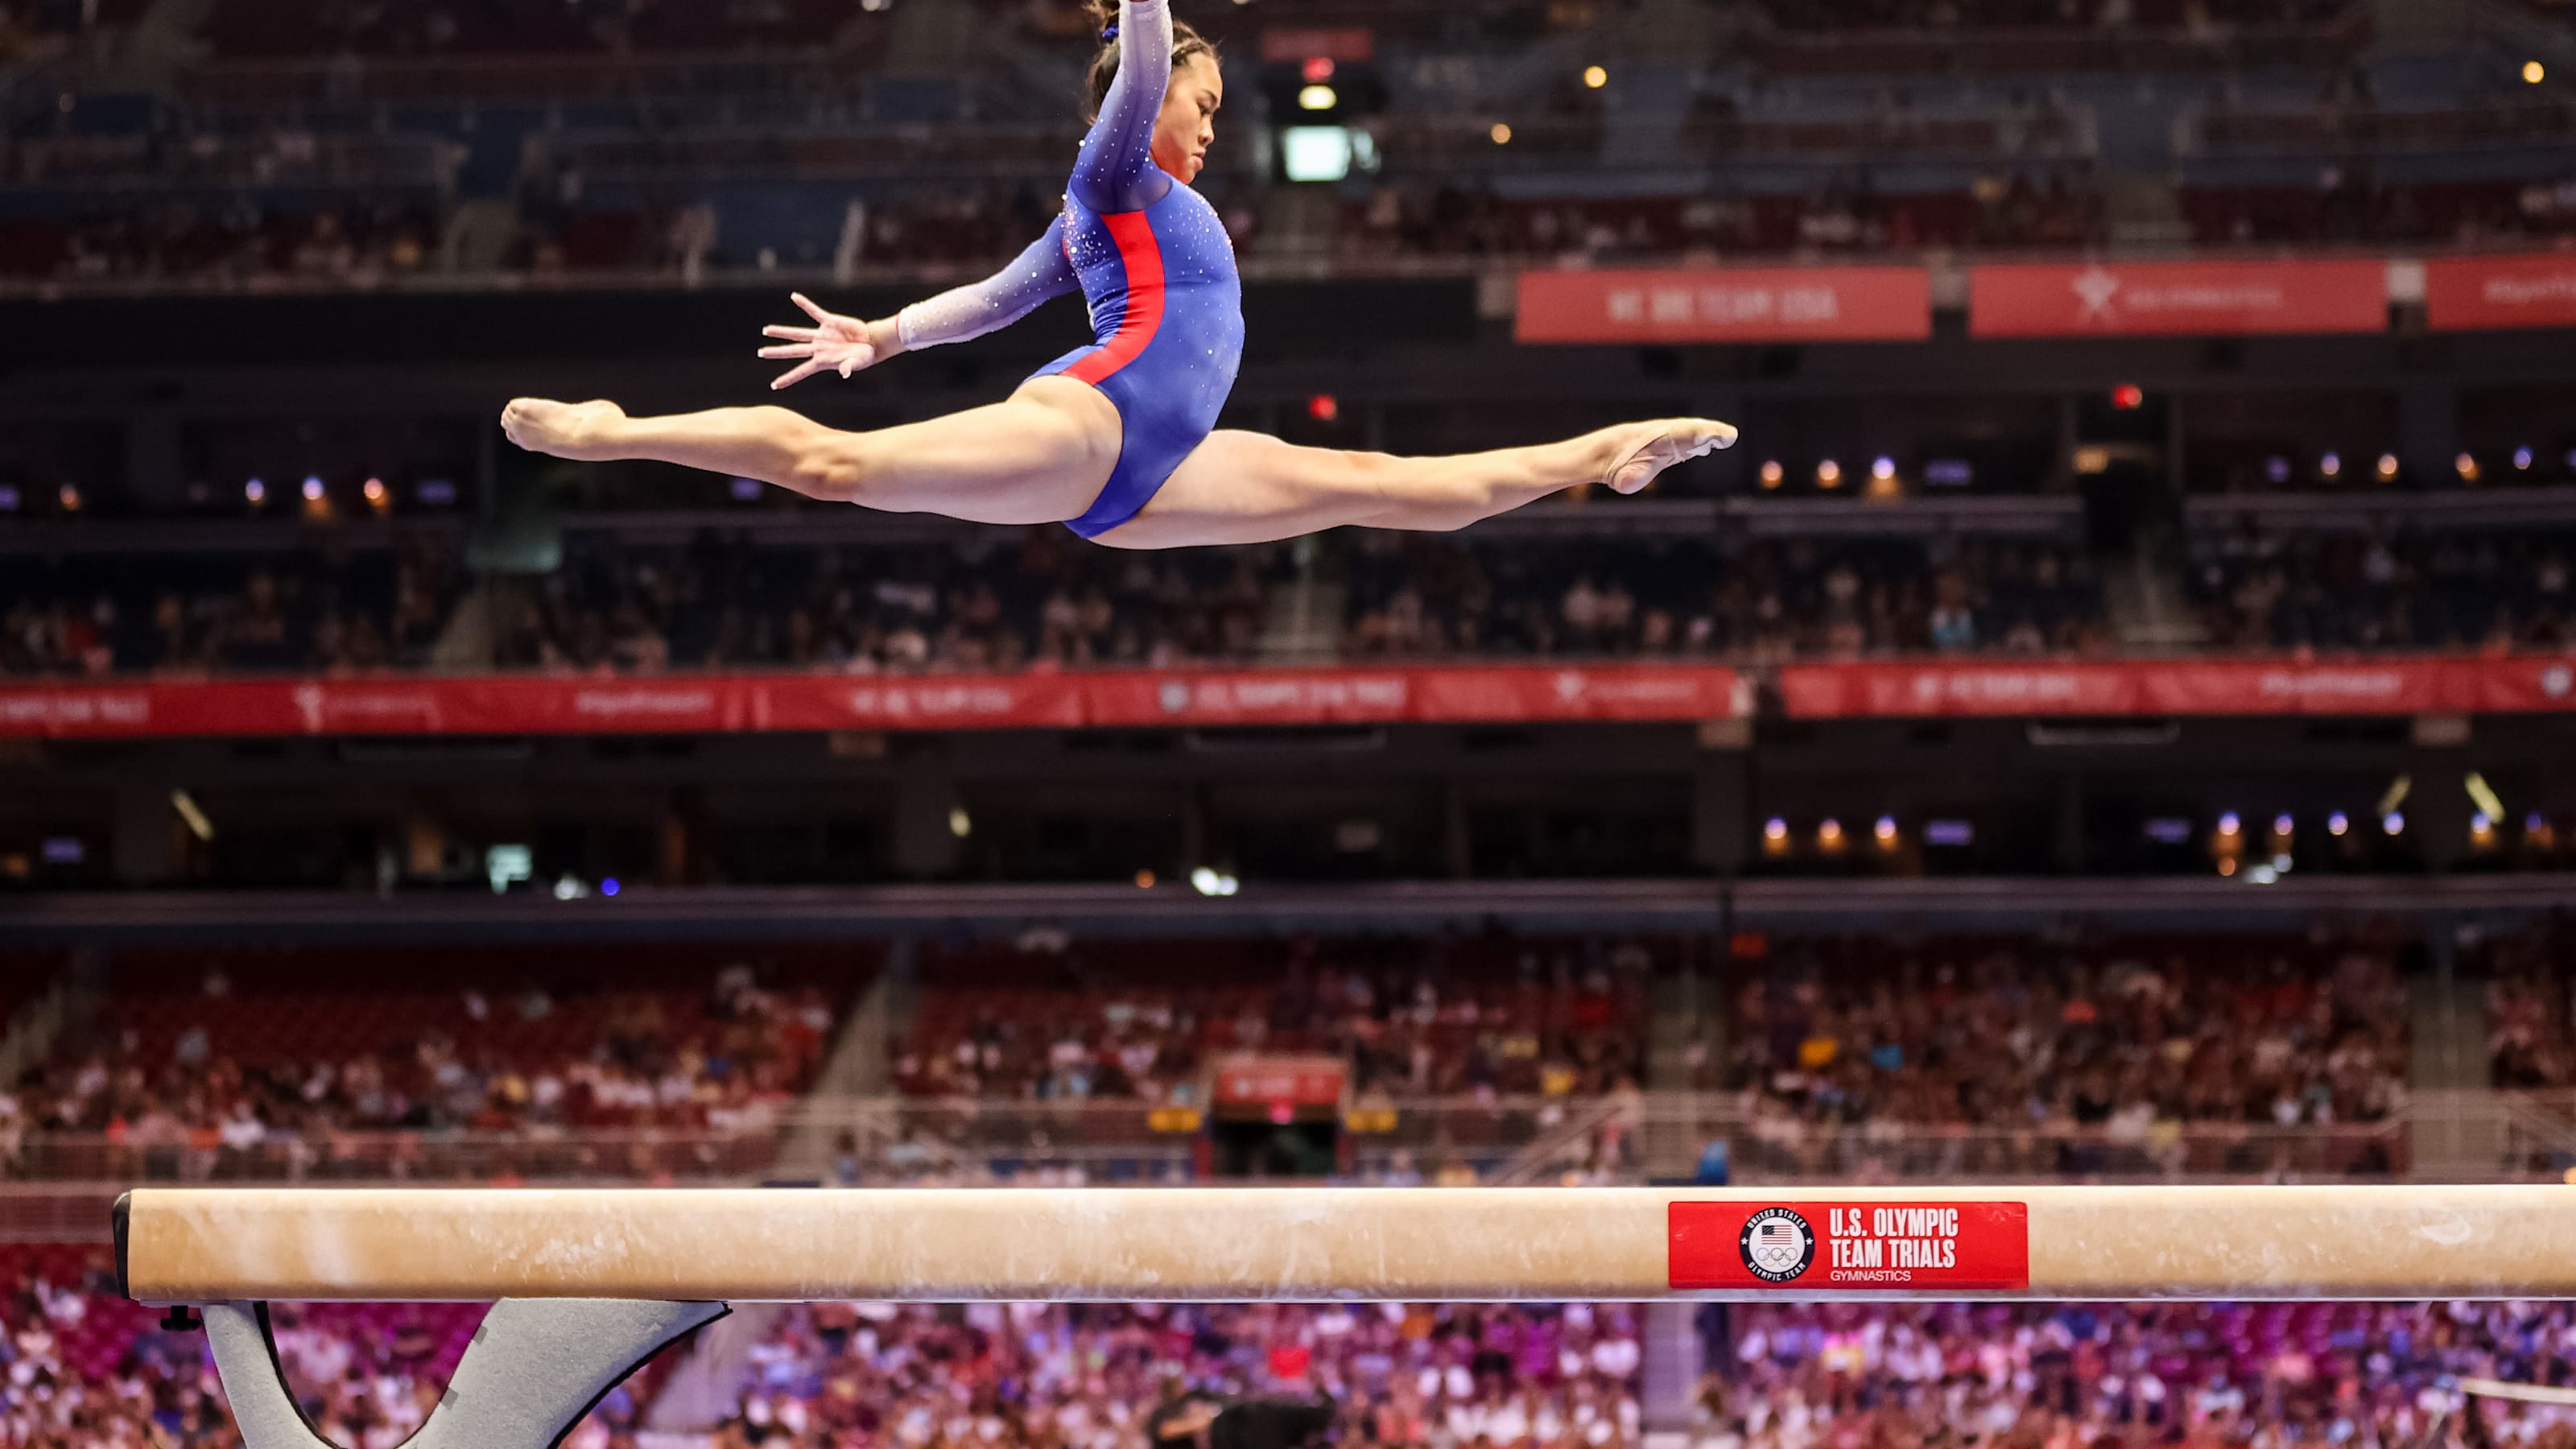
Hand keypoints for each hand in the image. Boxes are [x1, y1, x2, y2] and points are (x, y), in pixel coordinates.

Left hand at [759, 293, 889, 389]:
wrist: (871, 342)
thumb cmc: (864, 357)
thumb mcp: (857, 363)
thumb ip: (849, 366)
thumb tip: (845, 372)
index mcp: (822, 361)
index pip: (801, 371)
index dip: (788, 379)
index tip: (774, 386)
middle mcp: (818, 348)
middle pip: (792, 350)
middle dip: (776, 352)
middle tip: (760, 353)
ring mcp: (821, 335)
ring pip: (797, 333)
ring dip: (781, 331)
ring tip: (765, 330)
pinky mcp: (829, 322)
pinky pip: (814, 312)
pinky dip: (805, 304)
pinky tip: (794, 297)